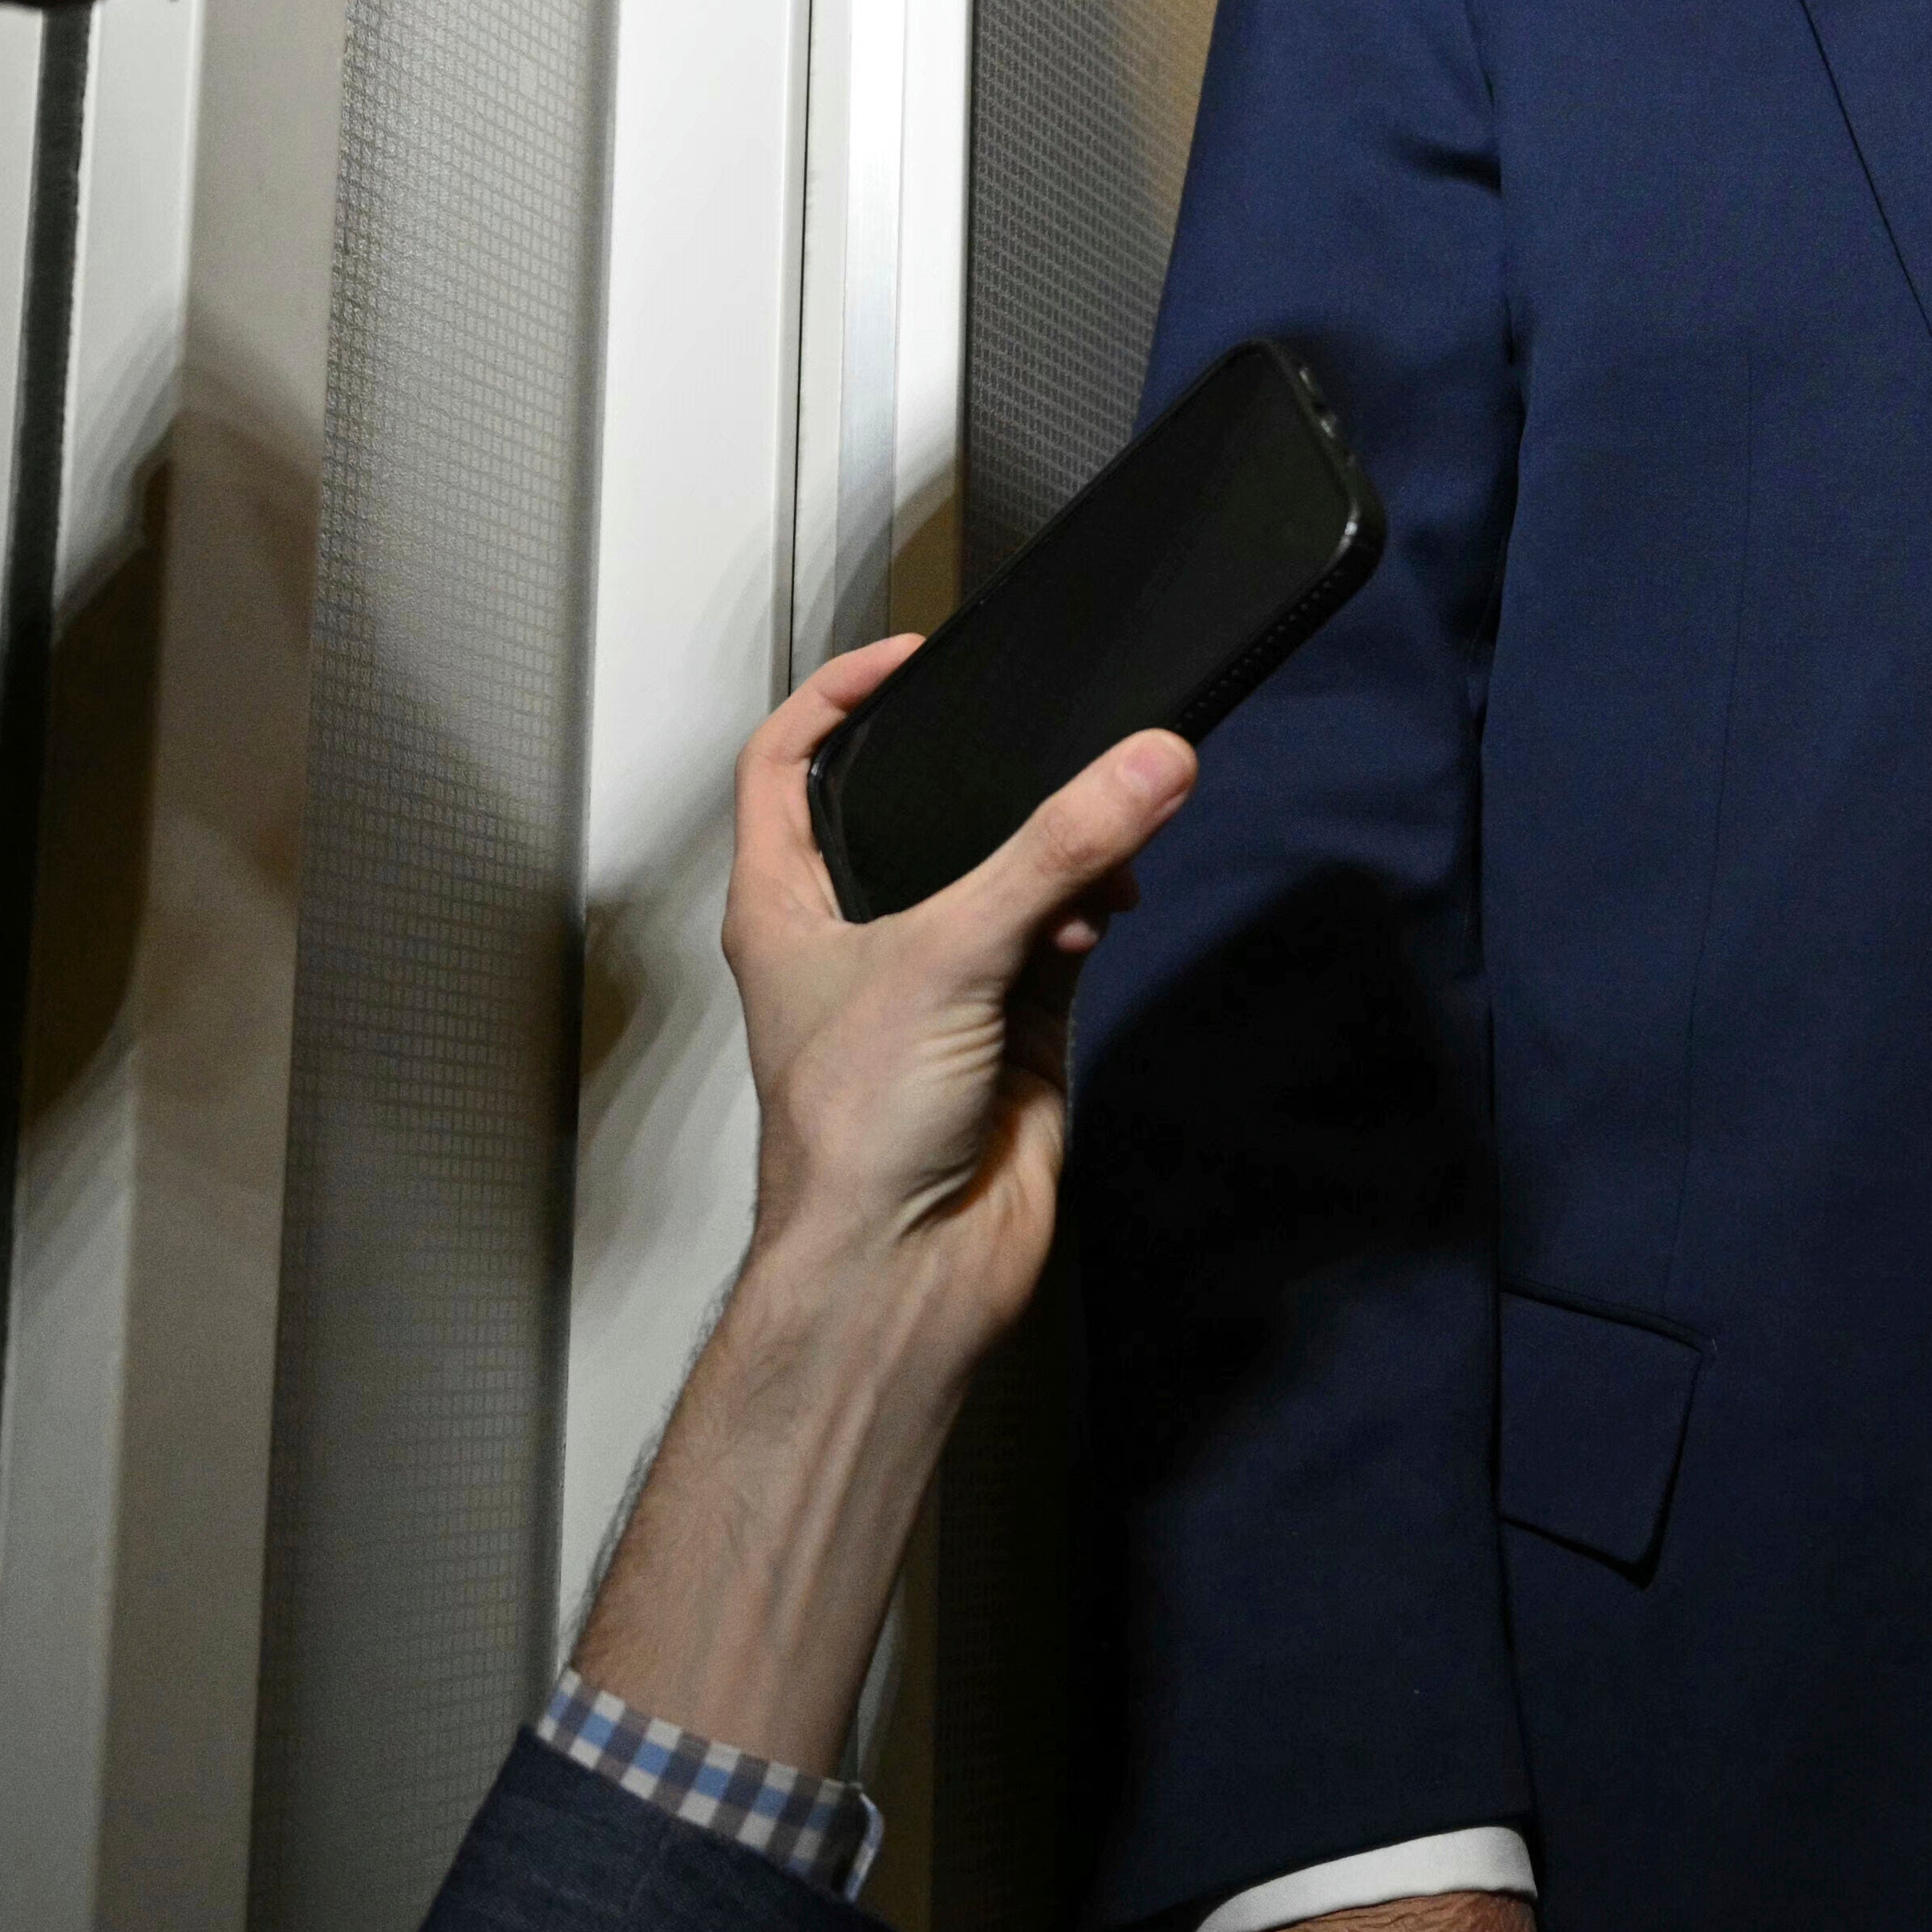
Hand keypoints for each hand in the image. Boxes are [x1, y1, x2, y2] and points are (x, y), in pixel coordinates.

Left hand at [561, 646, 1195, 1775]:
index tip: (907, 659)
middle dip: (981, 778)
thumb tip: (1148, 762)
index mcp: (783, 903)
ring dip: (1054, 849)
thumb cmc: (855, 1133)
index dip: (834, 697)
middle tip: (1044, 736)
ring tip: (1097, 845)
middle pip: (913, 814)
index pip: (783, 764)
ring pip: (1002, 872)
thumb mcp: (949, 950)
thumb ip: (1056, 851)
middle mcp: (854, 938)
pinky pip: (1056, 935)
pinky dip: (1085, 911)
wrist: (905, 1272)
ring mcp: (936, 984)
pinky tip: (1106, 909)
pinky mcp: (1009, 1029)